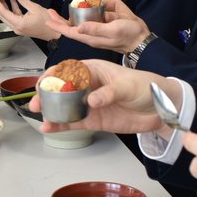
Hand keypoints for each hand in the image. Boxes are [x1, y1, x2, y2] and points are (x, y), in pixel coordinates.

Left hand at [0, 0, 57, 41]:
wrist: (55, 33)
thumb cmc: (48, 22)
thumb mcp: (35, 7)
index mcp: (18, 24)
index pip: (3, 12)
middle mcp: (16, 28)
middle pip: (2, 15)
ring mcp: (18, 28)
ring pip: (7, 16)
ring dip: (4, 6)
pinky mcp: (21, 27)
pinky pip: (13, 17)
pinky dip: (12, 9)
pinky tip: (12, 0)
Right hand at [31, 59, 165, 133]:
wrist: (160, 108)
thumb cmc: (146, 86)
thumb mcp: (128, 85)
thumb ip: (109, 92)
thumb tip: (91, 100)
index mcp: (94, 69)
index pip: (68, 69)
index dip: (53, 75)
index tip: (44, 83)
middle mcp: (87, 85)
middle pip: (61, 88)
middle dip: (45, 94)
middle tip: (36, 103)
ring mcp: (88, 103)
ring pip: (63, 106)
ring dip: (50, 111)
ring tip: (40, 117)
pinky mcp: (92, 119)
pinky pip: (72, 121)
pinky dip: (60, 125)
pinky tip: (48, 127)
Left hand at [44, 0, 150, 53]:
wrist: (141, 37)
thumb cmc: (128, 36)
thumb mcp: (112, 31)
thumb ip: (96, 29)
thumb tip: (79, 27)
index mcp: (91, 36)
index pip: (70, 31)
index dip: (58, 26)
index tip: (48, 20)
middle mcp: (92, 31)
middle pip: (73, 25)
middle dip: (61, 18)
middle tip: (51, 11)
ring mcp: (98, 25)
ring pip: (83, 16)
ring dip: (80, 10)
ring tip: (78, 3)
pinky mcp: (106, 19)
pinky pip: (96, 10)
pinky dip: (95, 5)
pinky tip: (95, 2)